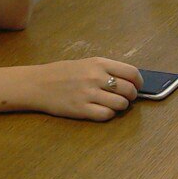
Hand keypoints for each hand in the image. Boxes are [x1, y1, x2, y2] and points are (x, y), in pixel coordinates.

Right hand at [25, 58, 141, 120]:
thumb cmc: (63, 73)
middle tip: (126, 98)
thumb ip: (106, 70)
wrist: (38, 84)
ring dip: (121, 106)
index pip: (132, 72)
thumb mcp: (87, 63)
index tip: (137, 86)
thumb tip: (129, 80)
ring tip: (115, 105)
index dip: (139, 81)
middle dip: (131, 96)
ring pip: (120, 104)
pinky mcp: (81, 109)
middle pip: (128, 90)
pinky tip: (103, 111)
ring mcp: (89, 94)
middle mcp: (96, 77)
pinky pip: (106, 115)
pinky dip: (109, 115)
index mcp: (99, 63)